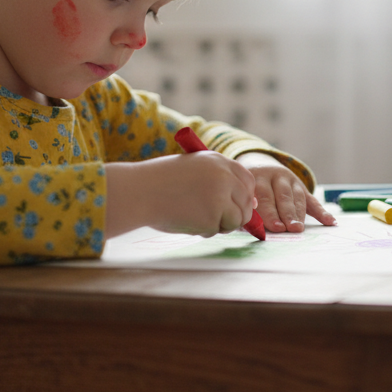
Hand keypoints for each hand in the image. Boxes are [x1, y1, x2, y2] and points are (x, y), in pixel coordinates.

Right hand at [104, 152, 256, 237]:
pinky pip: (217, 230)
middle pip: (246, 202)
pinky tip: (186, 220)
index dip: (244, 195)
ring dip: (221, 224)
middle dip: (236, 214)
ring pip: (236, 219)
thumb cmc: (160, 182)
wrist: (139, 192)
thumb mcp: (193, 169)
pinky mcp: (212, 216)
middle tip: (216, 218)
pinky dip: (204, 230)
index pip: (247, 180)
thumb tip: (252, 202)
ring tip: (196, 217)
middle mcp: (224, 176)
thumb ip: (219, 180)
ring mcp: (220, 197)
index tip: (234, 204)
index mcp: (218, 161)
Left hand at [236, 152, 336, 232]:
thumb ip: (247, 209)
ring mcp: (290, 180)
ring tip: (299, 229)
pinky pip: (312, 200)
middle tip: (288, 228)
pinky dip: (322, 212)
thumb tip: (250, 227)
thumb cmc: (249, 189)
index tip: (274, 227)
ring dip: (299, 214)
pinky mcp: (301, 187)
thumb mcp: (244, 192)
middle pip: (281, 195)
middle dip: (285, 214)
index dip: (269, 212)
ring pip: (296, 197)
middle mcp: (275, 175)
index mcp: (256, 176)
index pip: (263, 195)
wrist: (260, 165)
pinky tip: (329, 222)